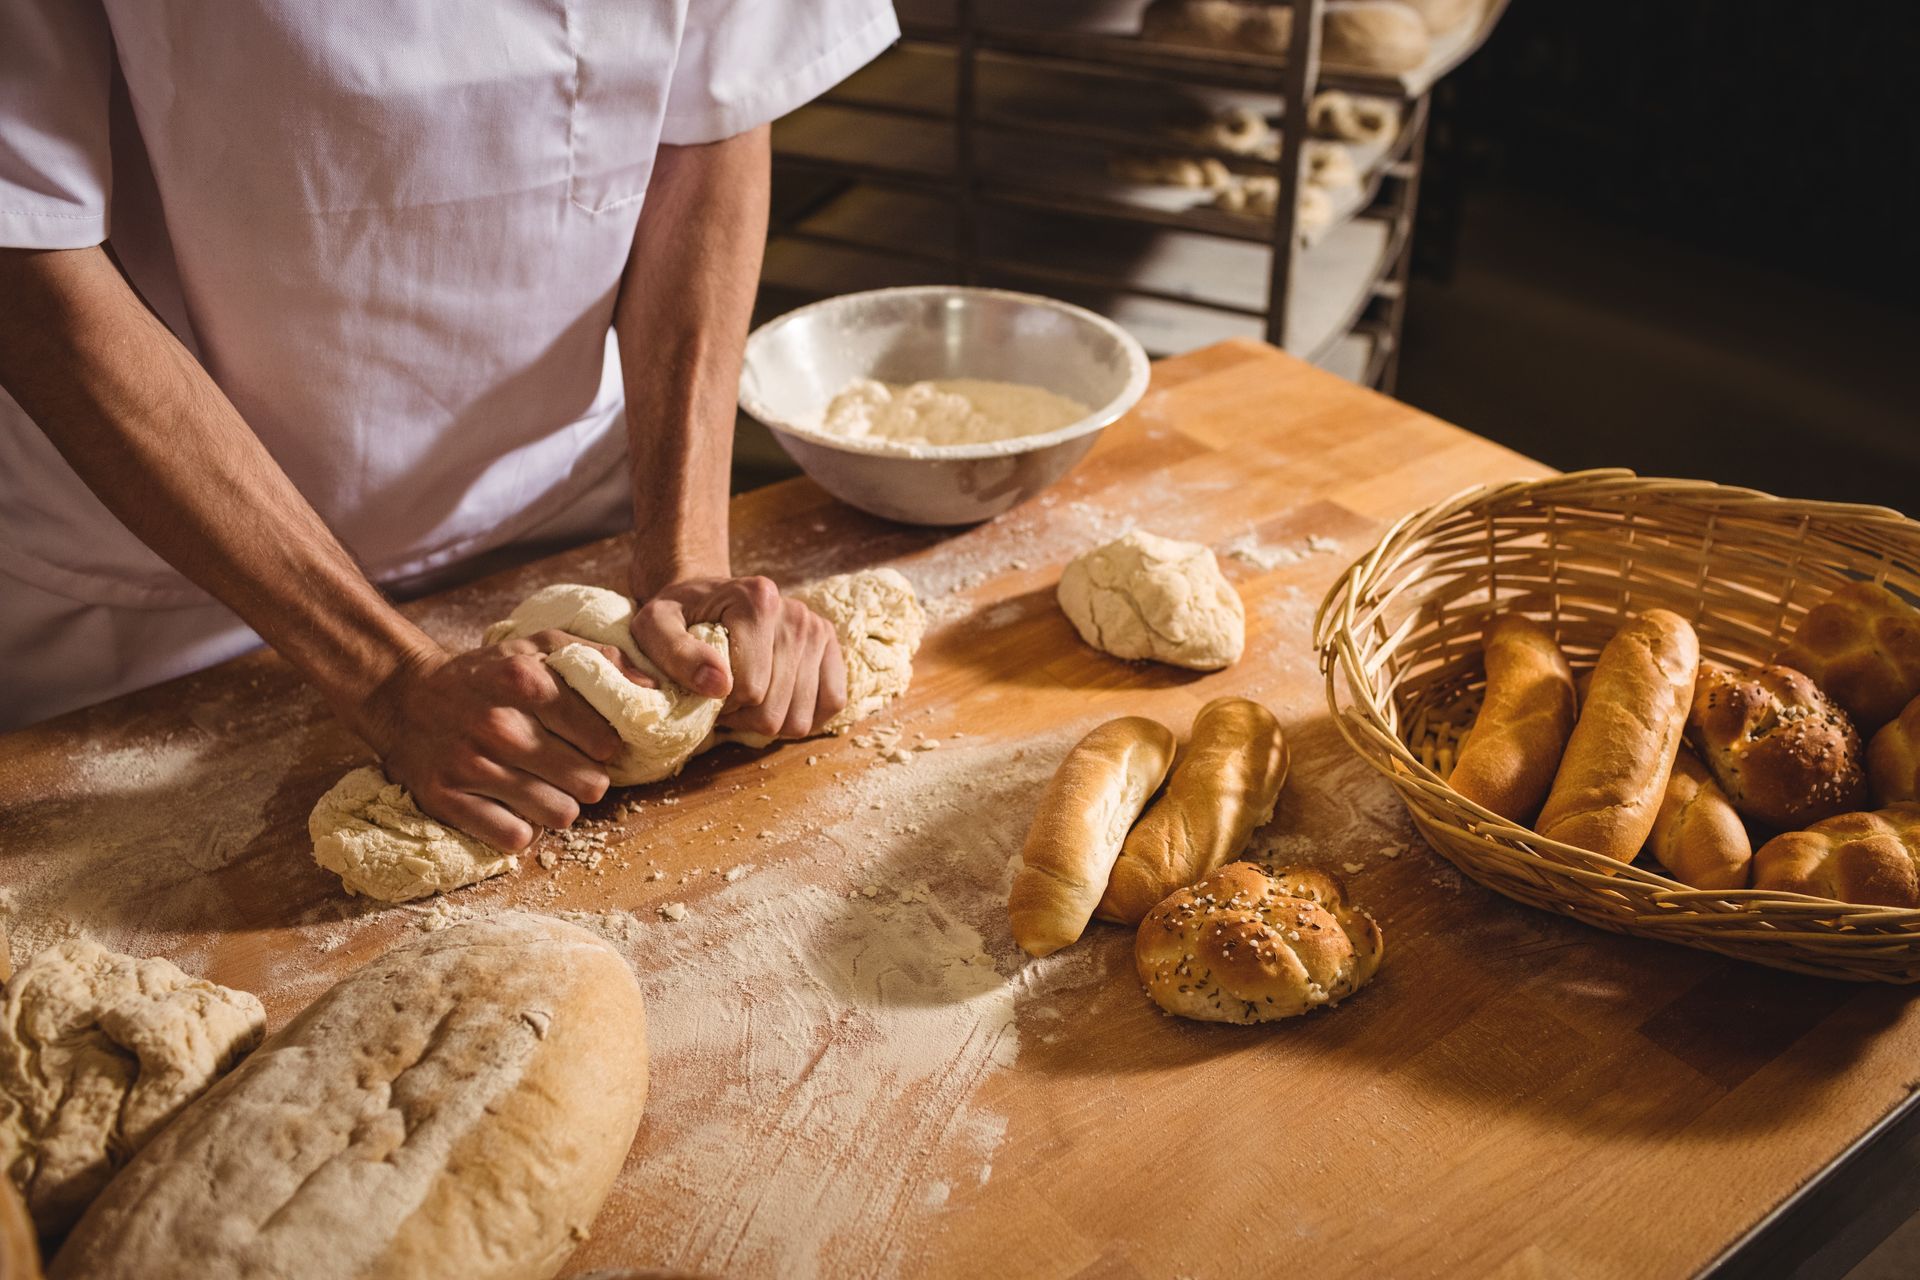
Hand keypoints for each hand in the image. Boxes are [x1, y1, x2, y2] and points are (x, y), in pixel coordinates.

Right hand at [356, 633, 648, 850]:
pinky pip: (514, 837)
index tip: (595, 744)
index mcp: (526, 681)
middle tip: (571, 769)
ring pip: (559, 815)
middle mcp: (499, 725)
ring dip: (559, 806)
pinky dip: (521, 828)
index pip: (603, 740)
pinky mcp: (447, 800)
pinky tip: (514, 806)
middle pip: (588, 784)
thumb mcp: (539, 647)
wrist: (405, 696)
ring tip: (544, 787)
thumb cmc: (485, 673)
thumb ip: (601, 658)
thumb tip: (654, 689)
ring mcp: (471, 765)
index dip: (606, 747)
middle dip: (587, 780)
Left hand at [630, 576, 847, 739]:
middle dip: (744, 717)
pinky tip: (777, 701)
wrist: (706, 595)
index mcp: (757, 601)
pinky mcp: (831, 646)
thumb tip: (718, 686)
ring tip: (747, 699)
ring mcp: (818, 629)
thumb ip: (675, 653)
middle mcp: (796, 614)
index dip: (722, 704)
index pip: (750, 689)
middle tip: (723, 699)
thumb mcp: (654, 626)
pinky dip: (803, 714)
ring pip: (802, 719)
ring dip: (769, 721)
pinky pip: (832, 704)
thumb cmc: (678, 615)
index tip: (706, 690)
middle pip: (776, 711)